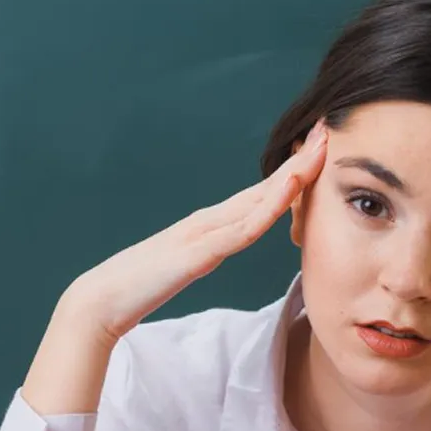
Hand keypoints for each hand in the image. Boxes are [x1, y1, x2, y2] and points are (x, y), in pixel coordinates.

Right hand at [66, 120, 328, 344]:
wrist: (103, 299)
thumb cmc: (140, 287)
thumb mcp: (186, 267)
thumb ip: (206, 254)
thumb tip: (225, 250)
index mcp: (209, 226)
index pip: (259, 196)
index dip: (291, 173)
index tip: (317, 150)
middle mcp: (209, 220)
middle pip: (264, 188)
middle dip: (299, 160)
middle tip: (327, 131)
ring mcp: (204, 232)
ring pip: (258, 200)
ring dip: (292, 174)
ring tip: (320, 148)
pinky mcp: (198, 252)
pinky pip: (241, 228)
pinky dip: (268, 206)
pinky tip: (289, 188)